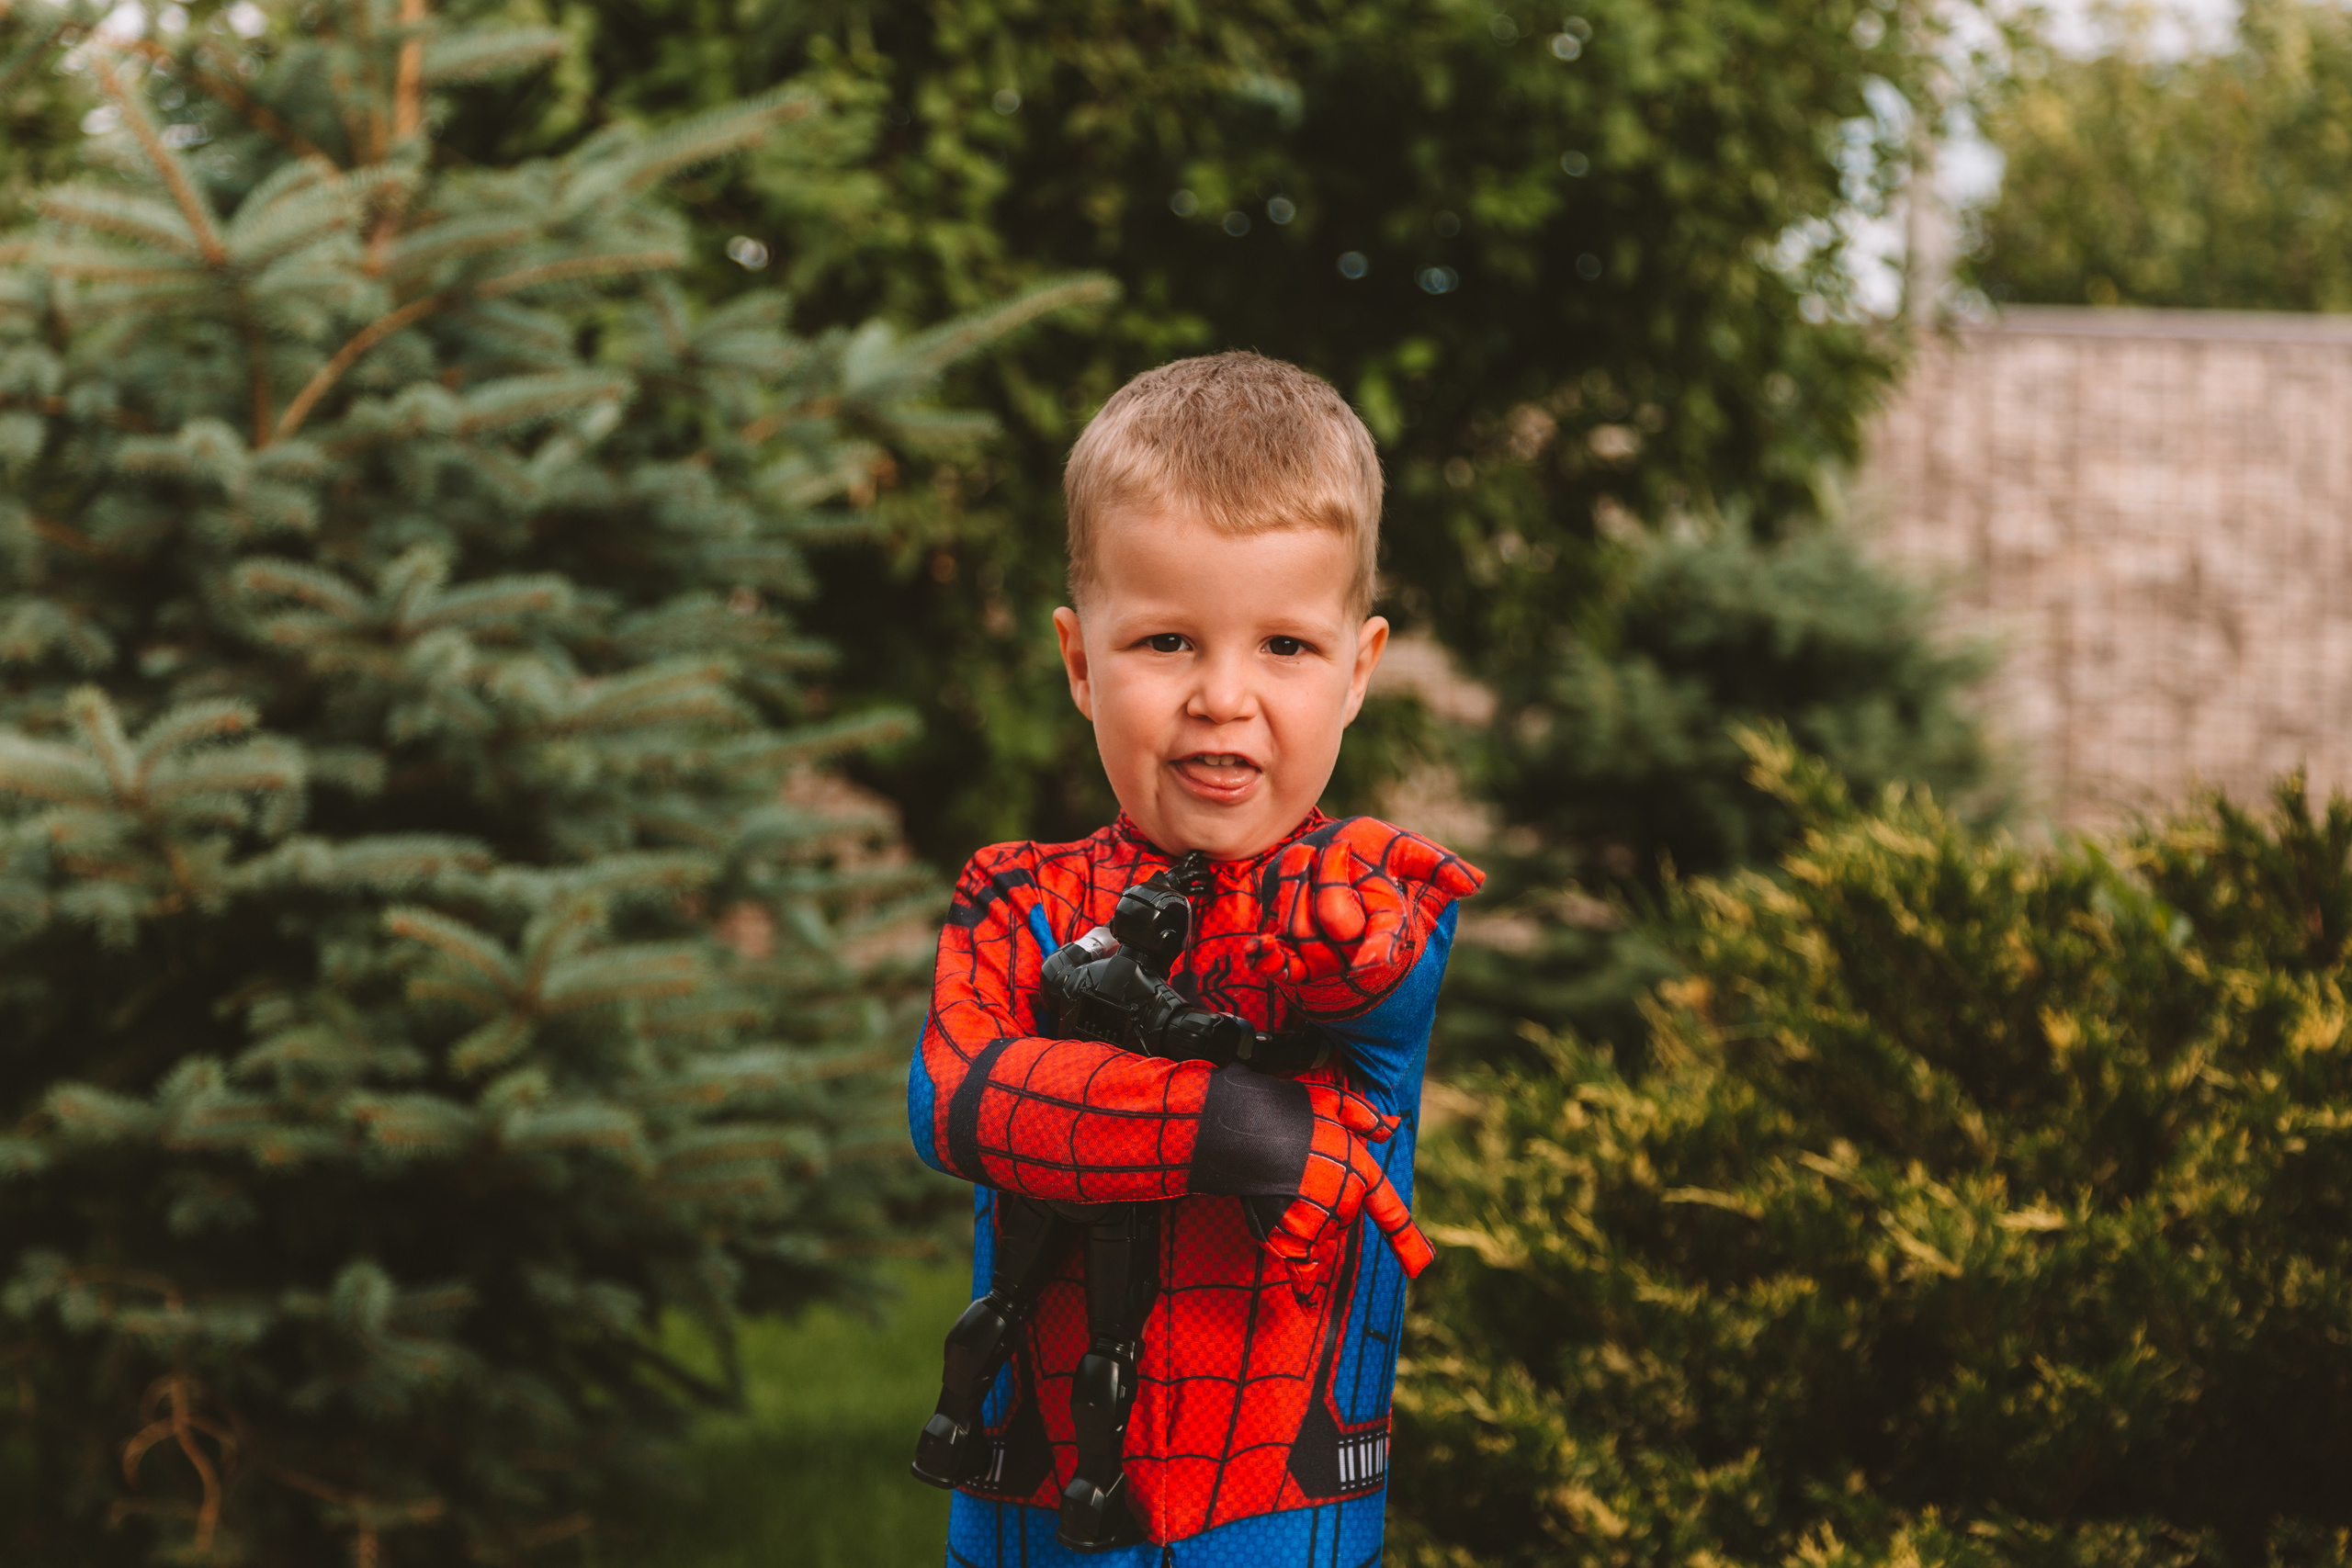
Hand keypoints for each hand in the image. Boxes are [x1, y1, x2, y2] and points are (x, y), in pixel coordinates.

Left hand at [1244, 820, 1482, 1013]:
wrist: (1326, 857)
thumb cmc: (1371, 854)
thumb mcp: (1403, 850)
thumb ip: (1435, 863)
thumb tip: (1477, 882)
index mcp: (1387, 925)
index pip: (1384, 942)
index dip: (1377, 951)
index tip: (1371, 961)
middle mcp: (1353, 945)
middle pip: (1334, 917)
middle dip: (1329, 877)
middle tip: (1332, 846)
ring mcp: (1319, 953)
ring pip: (1299, 926)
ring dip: (1295, 885)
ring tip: (1303, 854)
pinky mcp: (1287, 952)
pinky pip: (1276, 961)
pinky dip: (1267, 957)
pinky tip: (1258, 949)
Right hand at [1247, 1079, 1433, 1301]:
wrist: (1244, 1129)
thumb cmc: (1288, 1110)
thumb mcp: (1333, 1101)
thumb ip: (1365, 1119)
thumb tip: (1392, 1128)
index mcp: (1359, 1173)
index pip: (1389, 1212)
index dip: (1407, 1242)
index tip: (1422, 1267)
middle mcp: (1343, 1203)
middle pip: (1342, 1218)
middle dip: (1326, 1201)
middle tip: (1297, 1171)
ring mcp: (1316, 1224)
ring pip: (1318, 1234)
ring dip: (1305, 1220)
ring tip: (1279, 1185)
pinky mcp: (1288, 1238)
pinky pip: (1302, 1268)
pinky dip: (1306, 1286)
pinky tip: (1309, 1303)